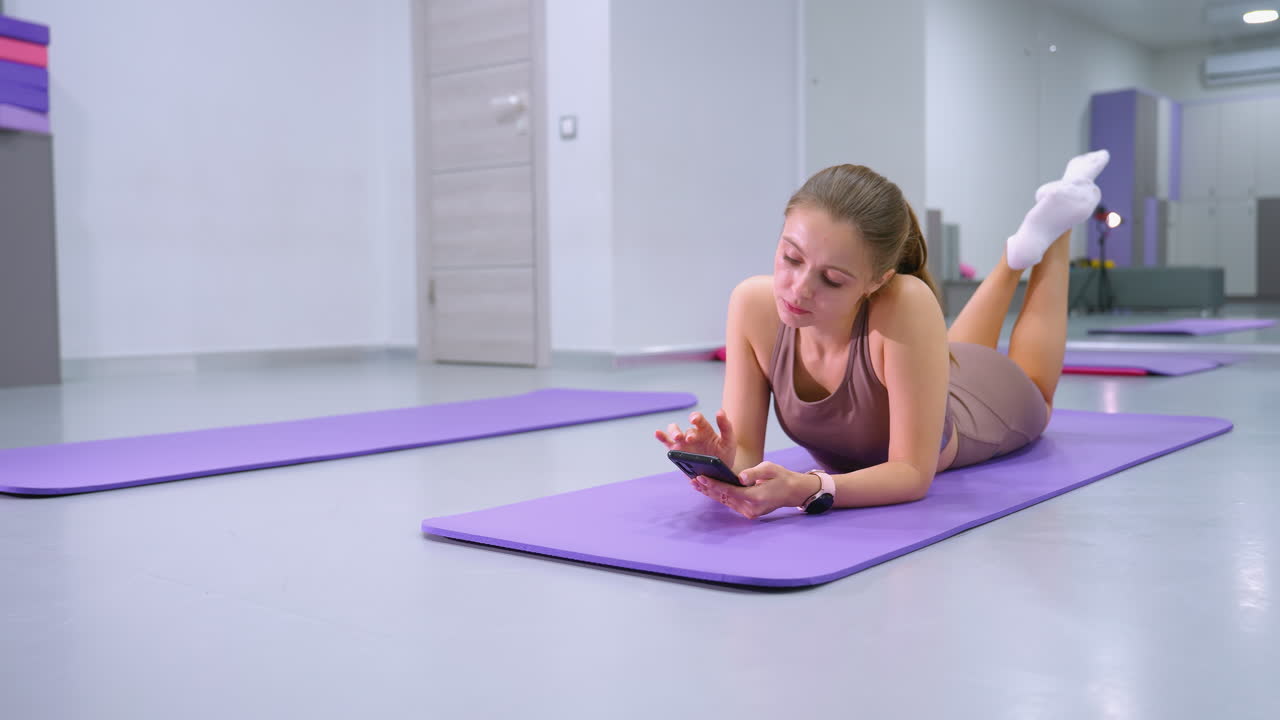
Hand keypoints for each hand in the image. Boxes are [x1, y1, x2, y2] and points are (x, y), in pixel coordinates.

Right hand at [654, 409, 736, 469]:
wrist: (720, 472)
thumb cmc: (725, 454)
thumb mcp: (729, 441)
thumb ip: (726, 426)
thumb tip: (719, 411)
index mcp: (705, 430)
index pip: (698, 420)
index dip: (695, 418)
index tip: (694, 420)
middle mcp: (693, 435)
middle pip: (683, 427)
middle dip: (683, 430)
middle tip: (687, 438)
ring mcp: (684, 443)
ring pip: (674, 433)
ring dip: (673, 433)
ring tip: (678, 438)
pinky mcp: (679, 453)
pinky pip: (668, 443)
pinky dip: (661, 437)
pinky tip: (657, 433)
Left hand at [689, 461, 816, 519]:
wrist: (792, 491)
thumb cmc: (781, 477)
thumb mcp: (770, 469)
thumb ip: (754, 473)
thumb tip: (741, 477)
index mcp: (755, 497)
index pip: (729, 490)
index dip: (714, 484)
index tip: (701, 478)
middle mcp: (750, 508)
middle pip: (724, 498)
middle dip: (708, 489)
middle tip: (693, 480)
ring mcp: (749, 512)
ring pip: (725, 502)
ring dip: (711, 493)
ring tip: (696, 484)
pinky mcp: (748, 512)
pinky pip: (730, 503)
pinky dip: (719, 496)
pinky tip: (709, 490)